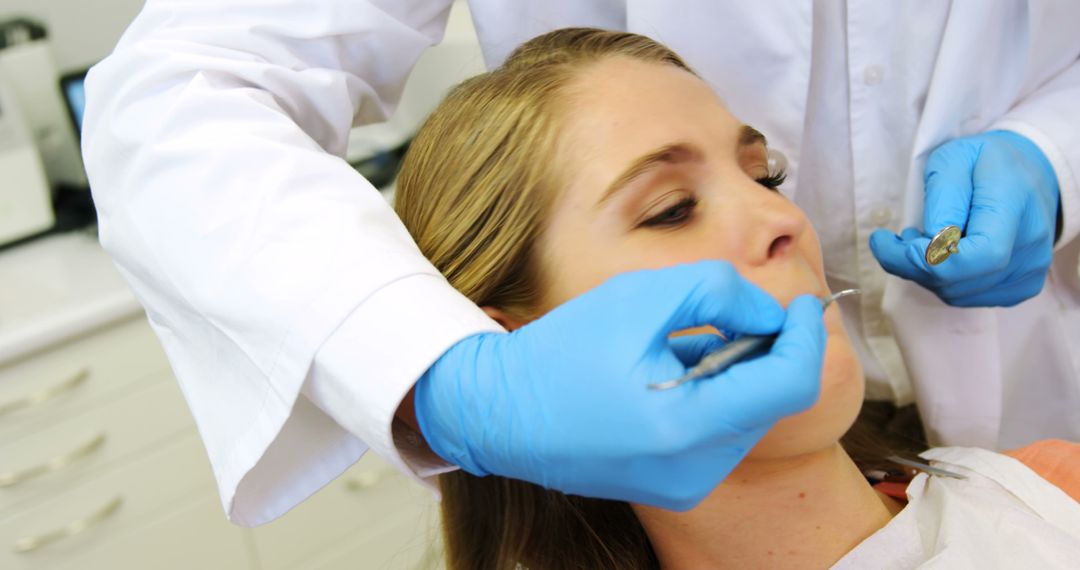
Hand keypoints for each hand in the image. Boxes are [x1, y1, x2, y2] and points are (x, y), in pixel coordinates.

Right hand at [414, 261, 825, 510]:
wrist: (500, 413)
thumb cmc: (562, 351)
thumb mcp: (641, 296)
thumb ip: (720, 292)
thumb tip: (771, 315)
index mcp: (686, 425)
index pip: (789, 386)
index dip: (804, 338)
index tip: (803, 305)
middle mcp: (693, 470)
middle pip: (768, 403)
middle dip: (761, 353)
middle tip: (725, 316)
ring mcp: (685, 487)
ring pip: (746, 420)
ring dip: (734, 377)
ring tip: (678, 350)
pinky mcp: (673, 489)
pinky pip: (718, 438)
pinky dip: (712, 401)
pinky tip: (666, 379)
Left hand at [869, 130, 1058, 306]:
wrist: (1028, 175)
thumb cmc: (984, 163)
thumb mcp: (954, 159)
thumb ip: (943, 197)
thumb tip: (932, 240)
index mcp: (1015, 205)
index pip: (979, 255)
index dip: (928, 259)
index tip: (894, 241)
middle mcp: (1030, 245)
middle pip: (960, 280)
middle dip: (911, 265)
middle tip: (893, 240)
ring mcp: (1029, 271)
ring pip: (958, 293)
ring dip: (924, 273)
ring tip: (918, 241)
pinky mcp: (1020, 287)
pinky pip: (967, 297)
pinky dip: (942, 281)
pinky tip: (939, 255)